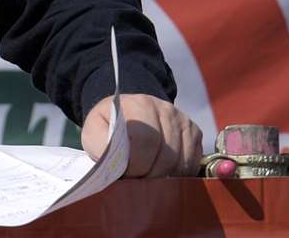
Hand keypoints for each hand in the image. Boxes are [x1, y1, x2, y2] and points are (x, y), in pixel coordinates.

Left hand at [81, 94, 203, 176]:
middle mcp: (164, 108)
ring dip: (165, 177)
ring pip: (181, 161)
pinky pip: (193, 162)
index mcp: (138, 105)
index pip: (145, 140)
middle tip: (137, 181)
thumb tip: (114, 165)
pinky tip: (164, 173)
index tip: (126, 174)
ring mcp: (182, 119)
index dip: (136, 164)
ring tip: (148, 177)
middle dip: (150, 175)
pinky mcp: (194, 131)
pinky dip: (179, 174)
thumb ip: (100, 145)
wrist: (128, 112)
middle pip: (166, 154)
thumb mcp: (95, 131)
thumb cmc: (110, 126)